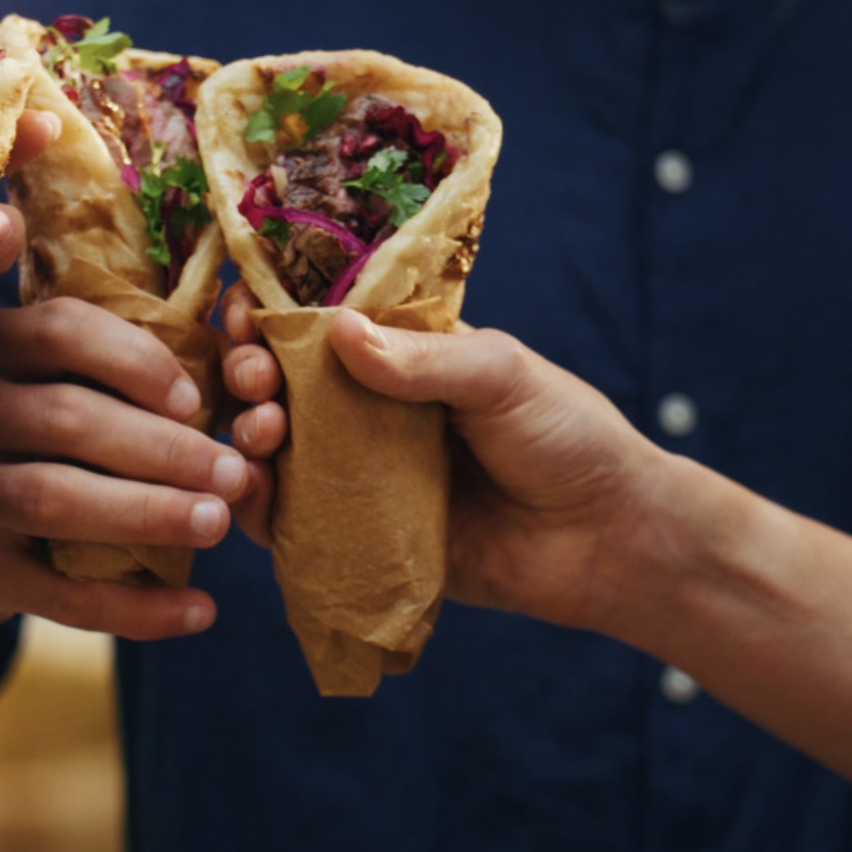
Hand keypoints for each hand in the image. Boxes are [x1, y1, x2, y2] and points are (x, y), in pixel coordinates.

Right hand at [0, 297, 249, 640]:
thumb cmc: (12, 448)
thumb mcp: (34, 391)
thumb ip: (107, 374)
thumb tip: (233, 374)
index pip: (60, 329)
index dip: (134, 360)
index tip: (192, 400)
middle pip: (68, 417)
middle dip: (164, 447)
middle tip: (234, 471)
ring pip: (56, 497)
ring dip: (150, 512)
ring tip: (218, 522)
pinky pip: (58, 593)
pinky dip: (136, 607)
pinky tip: (198, 610)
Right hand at [219, 279, 674, 630]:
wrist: (605, 540)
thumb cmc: (566, 436)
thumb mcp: (501, 376)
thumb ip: (423, 359)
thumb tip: (338, 330)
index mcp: (399, 352)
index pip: (315, 322)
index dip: (269, 312)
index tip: (245, 312)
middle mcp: (367, 409)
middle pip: (279, 382)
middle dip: (249, 370)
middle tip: (254, 376)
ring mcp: (358, 473)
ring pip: (273, 447)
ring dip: (248, 431)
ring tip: (264, 433)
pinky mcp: (356, 536)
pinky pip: (290, 520)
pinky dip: (257, 504)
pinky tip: (249, 490)